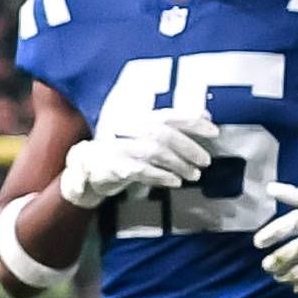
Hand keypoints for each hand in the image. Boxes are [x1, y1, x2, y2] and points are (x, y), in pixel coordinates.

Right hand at [56, 108, 217, 208]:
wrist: (84, 170)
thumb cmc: (121, 153)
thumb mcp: (146, 138)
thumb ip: (172, 127)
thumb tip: (205, 115)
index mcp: (137, 119)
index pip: (167, 115)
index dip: (191, 120)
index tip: (214, 129)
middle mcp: (126, 129)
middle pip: (162, 132)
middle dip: (188, 146)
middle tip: (206, 161)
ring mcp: (118, 148)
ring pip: (153, 150)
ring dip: (177, 163)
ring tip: (194, 175)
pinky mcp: (111, 168)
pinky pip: (139, 170)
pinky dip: (159, 175)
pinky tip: (174, 182)